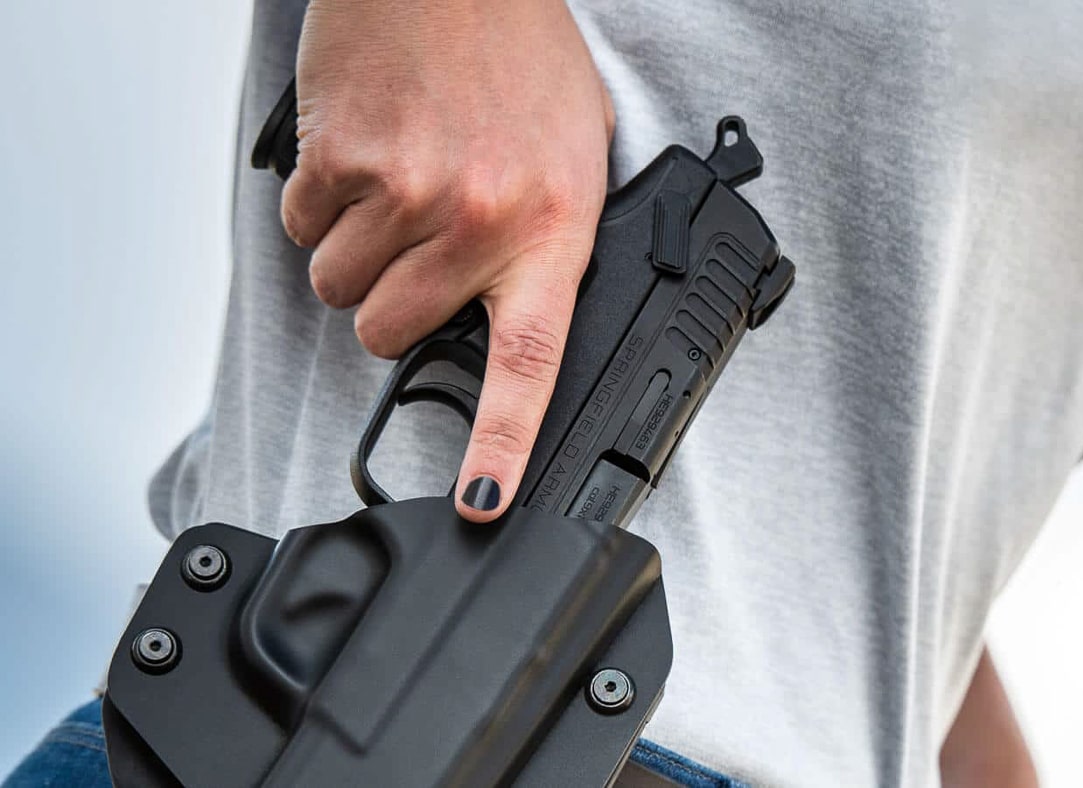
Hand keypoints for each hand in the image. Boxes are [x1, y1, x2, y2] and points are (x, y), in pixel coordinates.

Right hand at [283, 0, 613, 521]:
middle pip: (387, 333)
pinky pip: (300, 229)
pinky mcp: (339, 160)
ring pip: (337, 288)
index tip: (483, 504)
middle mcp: (477, 222)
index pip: (526, 367)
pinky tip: (362, 156)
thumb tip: (520, 320)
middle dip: (391, 302)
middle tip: (419, 243)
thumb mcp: (575, 158)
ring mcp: (403, 193)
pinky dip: (319, 206)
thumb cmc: (520, 58)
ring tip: (395, 183)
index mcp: (552, 230)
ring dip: (353, 253)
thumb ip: (550, 243)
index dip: (499, 447)